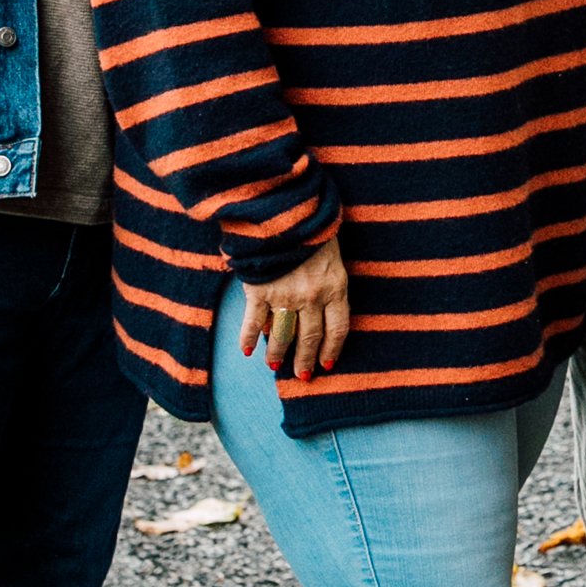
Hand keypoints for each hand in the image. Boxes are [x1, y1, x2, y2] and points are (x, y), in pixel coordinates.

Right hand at [239, 237, 351, 381]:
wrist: (285, 210)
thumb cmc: (312, 229)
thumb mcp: (332, 256)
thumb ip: (328, 283)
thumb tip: (315, 311)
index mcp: (336, 287)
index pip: (338, 328)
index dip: (332, 349)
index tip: (327, 364)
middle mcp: (312, 296)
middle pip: (311, 337)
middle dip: (306, 360)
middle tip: (302, 376)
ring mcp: (286, 294)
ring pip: (283, 334)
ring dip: (278, 354)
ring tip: (275, 366)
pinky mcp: (260, 289)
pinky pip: (254, 321)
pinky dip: (249, 338)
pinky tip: (247, 351)